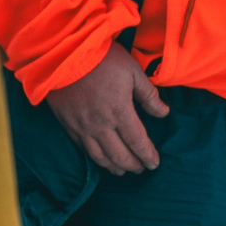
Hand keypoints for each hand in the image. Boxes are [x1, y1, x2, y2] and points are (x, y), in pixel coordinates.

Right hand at [45, 43, 169, 175]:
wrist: (61, 54)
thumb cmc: (102, 59)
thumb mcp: (133, 72)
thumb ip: (149, 96)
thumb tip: (164, 113)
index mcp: (120, 112)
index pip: (137, 142)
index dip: (147, 155)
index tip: (155, 164)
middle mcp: (100, 124)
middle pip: (119, 154)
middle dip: (132, 165)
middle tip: (141, 169)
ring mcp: (81, 126)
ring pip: (98, 156)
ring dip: (112, 166)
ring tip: (122, 171)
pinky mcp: (66, 123)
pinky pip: (81, 147)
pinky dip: (93, 157)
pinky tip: (99, 159)